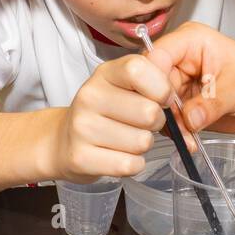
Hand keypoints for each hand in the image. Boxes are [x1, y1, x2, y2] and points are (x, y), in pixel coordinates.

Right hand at [48, 54, 168, 182]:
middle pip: (149, 112)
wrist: (62, 141)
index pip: (138, 70)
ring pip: (142, 142)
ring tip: (127, 139)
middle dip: (155, 123)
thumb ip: (149, 79)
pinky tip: (120, 155)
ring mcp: (82, 128)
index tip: (162, 98)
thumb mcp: (121, 85)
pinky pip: (130, 165)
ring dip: (142, 145)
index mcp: (104, 74)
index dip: (161, 87)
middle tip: (141, 123)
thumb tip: (172, 83)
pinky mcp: (81, 158)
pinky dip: (133, 164)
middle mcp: (89, 97)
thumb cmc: (102, 113)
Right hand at [144, 21, 234, 133]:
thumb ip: (212, 103)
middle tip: (177, 127)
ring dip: (170, 125)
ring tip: (189, 139)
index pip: (157, 56)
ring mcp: (178, 82)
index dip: (153, 79)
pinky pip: (168, 119)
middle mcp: (179, 60)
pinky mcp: (181, 103)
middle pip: (150, 82)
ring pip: (156, 104)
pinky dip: (177, 133)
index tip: (163, 102)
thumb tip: (188, 119)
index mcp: (189, 41)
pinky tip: (191, 140)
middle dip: (161, 108)